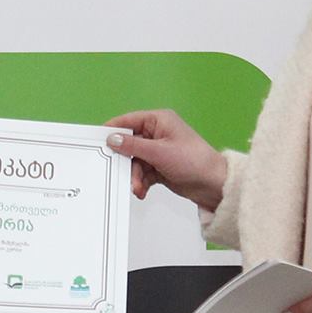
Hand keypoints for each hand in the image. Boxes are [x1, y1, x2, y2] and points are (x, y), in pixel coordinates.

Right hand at [104, 109, 227, 207]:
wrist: (213, 185)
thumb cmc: (194, 161)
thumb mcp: (159, 153)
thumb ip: (133, 146)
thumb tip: (112, 139)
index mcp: (159, 121)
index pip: (129, 121)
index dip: (114, 129)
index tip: (98, 140)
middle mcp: (157, 134)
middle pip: (130, 144)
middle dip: (126, 162)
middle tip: (119, 172)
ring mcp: (158, 151)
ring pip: (135, 162)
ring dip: (134, 176)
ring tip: (137, 187)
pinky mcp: (160, 167)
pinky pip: (142, 173)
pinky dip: (141, 182)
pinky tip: (142, 191)